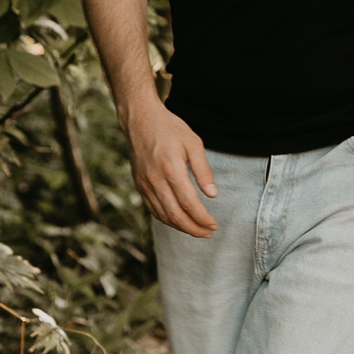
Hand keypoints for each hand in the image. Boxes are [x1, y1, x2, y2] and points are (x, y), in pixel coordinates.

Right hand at [121, 99, 217, 234]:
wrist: (140, 120)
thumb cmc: (170, 129)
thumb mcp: (193, 143)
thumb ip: (203, 170)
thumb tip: (213, 195)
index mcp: (171, 169)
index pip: (188, 203)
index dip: (202, 218)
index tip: (214, 225)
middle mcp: (155, 180)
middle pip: (175, 215)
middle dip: (193, 228)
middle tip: (209, 233)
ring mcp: (145, 184)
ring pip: (163, 215)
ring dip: (181, 227)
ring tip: (197, 230)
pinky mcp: (139, 185)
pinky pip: (153, 209)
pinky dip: (167, 219)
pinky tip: (179, 221)